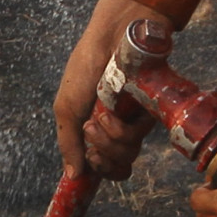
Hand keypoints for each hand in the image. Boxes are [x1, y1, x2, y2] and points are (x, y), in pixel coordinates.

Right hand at [53, 0, 165, 178]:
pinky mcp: (150, 114)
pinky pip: (136, 138)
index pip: (105, 166)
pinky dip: (118, 129)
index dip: (100, 171)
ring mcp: (135, 122)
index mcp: (97, 131)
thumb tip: (73, 177)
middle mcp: (118, 130)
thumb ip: (68, 143)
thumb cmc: (85, 69)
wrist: (110, 40)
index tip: (91, 164)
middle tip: (91, 130)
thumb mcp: (67, 109)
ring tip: (98, 116)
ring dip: (107, 140)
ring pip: (127, 155)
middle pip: (117, 167)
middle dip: (100, 154)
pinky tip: (110, 111)